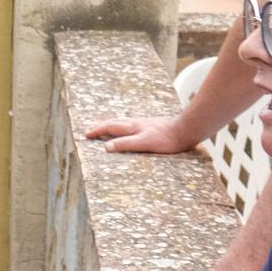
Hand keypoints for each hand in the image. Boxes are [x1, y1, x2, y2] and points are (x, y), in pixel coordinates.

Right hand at [83, 113, 198, 154]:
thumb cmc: (166, 138)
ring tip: (106, 132)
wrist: (185, 131)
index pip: (109, 127)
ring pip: (122, 124)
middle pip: (114, 123)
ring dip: (111, 127)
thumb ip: (125, 144)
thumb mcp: (144, 143)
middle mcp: (135, 123)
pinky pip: (131, 127)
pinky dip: (123, 129)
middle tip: (91, 132)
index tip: (86, 134)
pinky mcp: (151, 127)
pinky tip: (128, 133)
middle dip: (101, 128)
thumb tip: (106, 147)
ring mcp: (143, 124)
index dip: (97, 131)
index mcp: (131, 127)